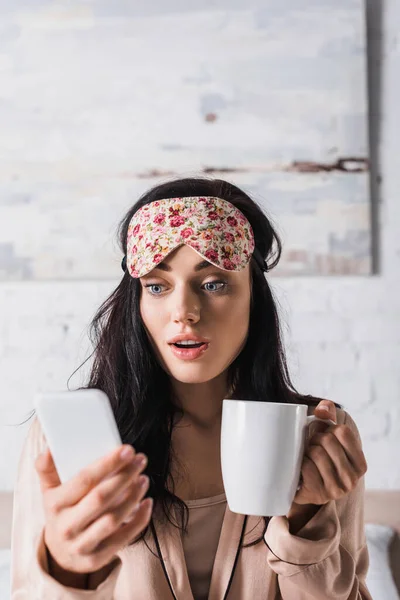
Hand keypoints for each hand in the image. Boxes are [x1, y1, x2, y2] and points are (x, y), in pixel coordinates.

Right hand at [35, 444, 152, 575]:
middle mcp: (67, 526)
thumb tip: (49, 448)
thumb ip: (47, 469)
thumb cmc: (61, 512)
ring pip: (113, 518)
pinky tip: (147, 502)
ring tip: (144, 479)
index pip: (84, 480)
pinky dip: (139, 519)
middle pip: (101, 498)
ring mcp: (82, 544)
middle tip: (141, 460)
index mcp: (55, 505)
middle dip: (125, 476)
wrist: (60, 554)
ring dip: (133, 496)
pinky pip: (124, 537)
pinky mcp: (98, 558)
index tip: (127, 449)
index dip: (108, 463)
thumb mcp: (49, 491)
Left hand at [293, 400, 367, 506]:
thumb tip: (322, 411)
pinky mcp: (318, 495)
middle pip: (327, 440)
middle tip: (311, 446)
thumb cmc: (319, 456)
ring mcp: (336, 489)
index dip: (328, 429)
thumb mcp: (328, 435)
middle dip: (314, 439)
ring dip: (307, 451)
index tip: (324, 437)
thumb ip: (328, 415)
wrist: (305, 488)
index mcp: (360, 464)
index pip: (343, 431)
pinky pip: (306, 467)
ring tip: (307, 456)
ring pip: (317, 453)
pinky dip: (300, 463)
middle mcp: (352, 479)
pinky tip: (302, 468)